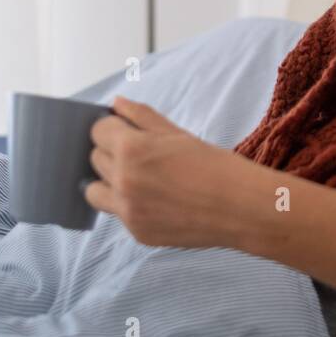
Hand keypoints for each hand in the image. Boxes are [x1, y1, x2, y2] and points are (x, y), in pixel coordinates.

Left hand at [85, 96, 259, 247]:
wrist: (240, 208)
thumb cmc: (214, 165)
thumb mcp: (176, 134)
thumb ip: (141, 117)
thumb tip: (116, 104)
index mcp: (131, 149)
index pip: (97, 131)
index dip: (111, 128)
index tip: (124, 130)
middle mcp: (122, 181)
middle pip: (95, 159)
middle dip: (111, 152)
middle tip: (139, 154)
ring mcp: (128, 211)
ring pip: (94, 192)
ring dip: (108, 181)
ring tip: (135, 179)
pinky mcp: (137, 232)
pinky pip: (118, 213)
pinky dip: (129, 205)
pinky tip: (157, 200)